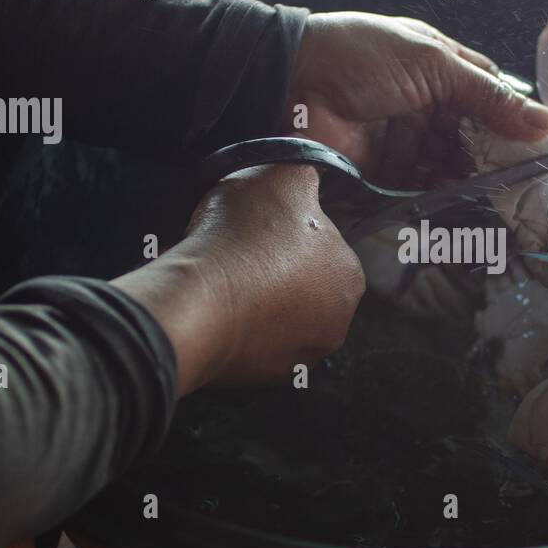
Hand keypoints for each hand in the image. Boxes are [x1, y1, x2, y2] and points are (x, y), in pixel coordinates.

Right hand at [113, 164, 363, 391]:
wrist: (197, 303)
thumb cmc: (246, 237)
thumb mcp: (282, 176)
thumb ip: (307, 170)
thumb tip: (314, 171)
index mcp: (351, 277)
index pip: (323, 244)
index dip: (287, 229)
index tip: (257, 225)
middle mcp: (337, 323)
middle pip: (301, 282)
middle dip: (273, 267)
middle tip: (237, 250)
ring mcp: (300, 355)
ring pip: (276, 314)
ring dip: (254, 296)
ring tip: (221, 276)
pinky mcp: (262, 377)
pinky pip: (250, 341)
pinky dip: (235, 324)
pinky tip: (214, 305)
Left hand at [282, 12, 547, 186]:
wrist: (290, 80)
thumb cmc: (362, 55)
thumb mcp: (434, 65)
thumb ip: (489, 97)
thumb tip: (546, 122)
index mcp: (441, 66)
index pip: (491, 94)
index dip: (516, 119)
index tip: (542, 147)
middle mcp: (428, 102)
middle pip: (474, 135)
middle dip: (496, 157)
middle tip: (526, 183)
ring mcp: (407, 136)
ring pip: (452, 163)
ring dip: (472, 179)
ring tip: (500, 200)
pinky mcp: (385, 168)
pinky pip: (422, 186)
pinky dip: (441, 196)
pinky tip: (463, 206)